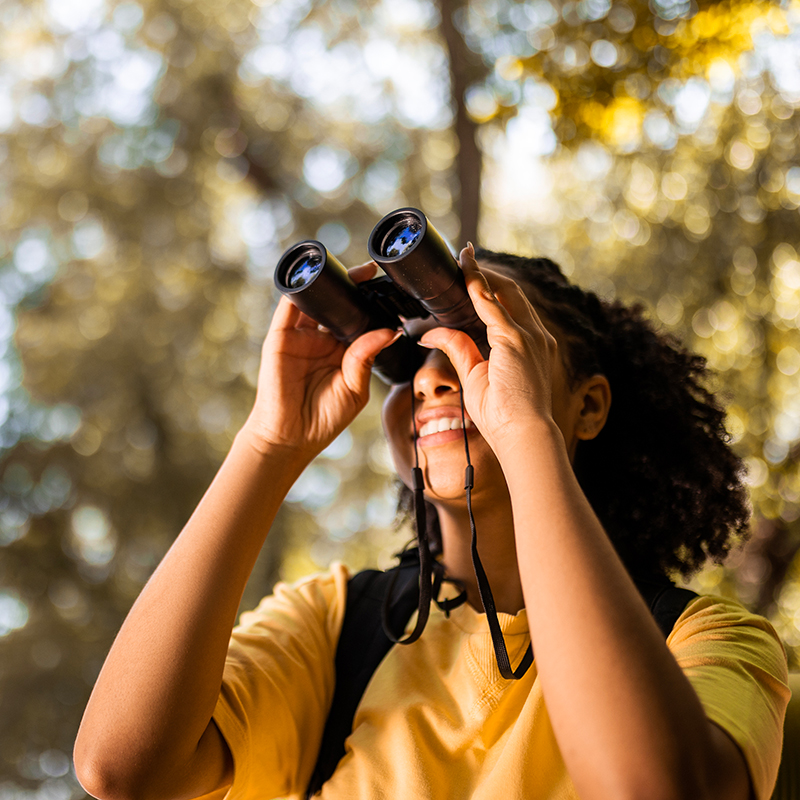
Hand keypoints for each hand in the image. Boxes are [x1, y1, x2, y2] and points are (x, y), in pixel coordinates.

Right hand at [244, 262, 399, 460]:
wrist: (291, 437)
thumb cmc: (324, 418)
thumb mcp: (355, 387)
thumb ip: (366, 357)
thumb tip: (389, 331)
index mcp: (343, 351)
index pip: (358, 318)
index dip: (370, 302)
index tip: (390, 287)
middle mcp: (322, 339)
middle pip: (338, 304)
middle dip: (352, 287)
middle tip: (372, 271)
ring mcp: (300, 336)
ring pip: (316, 300)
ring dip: (329, 283)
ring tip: (350, 272)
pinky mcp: (281, 337)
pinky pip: (289, 307)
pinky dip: (300, 290)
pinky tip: (313, 278)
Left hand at [417, 244, 558, 453]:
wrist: (523, 434)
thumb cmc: (503, 414)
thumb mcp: (475, 375)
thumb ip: (458, 348)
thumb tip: (431, 333)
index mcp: (530, 345)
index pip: (510, 307)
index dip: (491, 288)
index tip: (473, 274)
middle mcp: (535, 335)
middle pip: (510, 292)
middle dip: (487, 273)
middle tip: (465, 257)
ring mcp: (529, 335)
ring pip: (504, 292)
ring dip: (482, 273)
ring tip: (463, 258)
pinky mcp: (516, 339)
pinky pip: (492, 305)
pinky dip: (478, 286)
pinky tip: (465, 272)